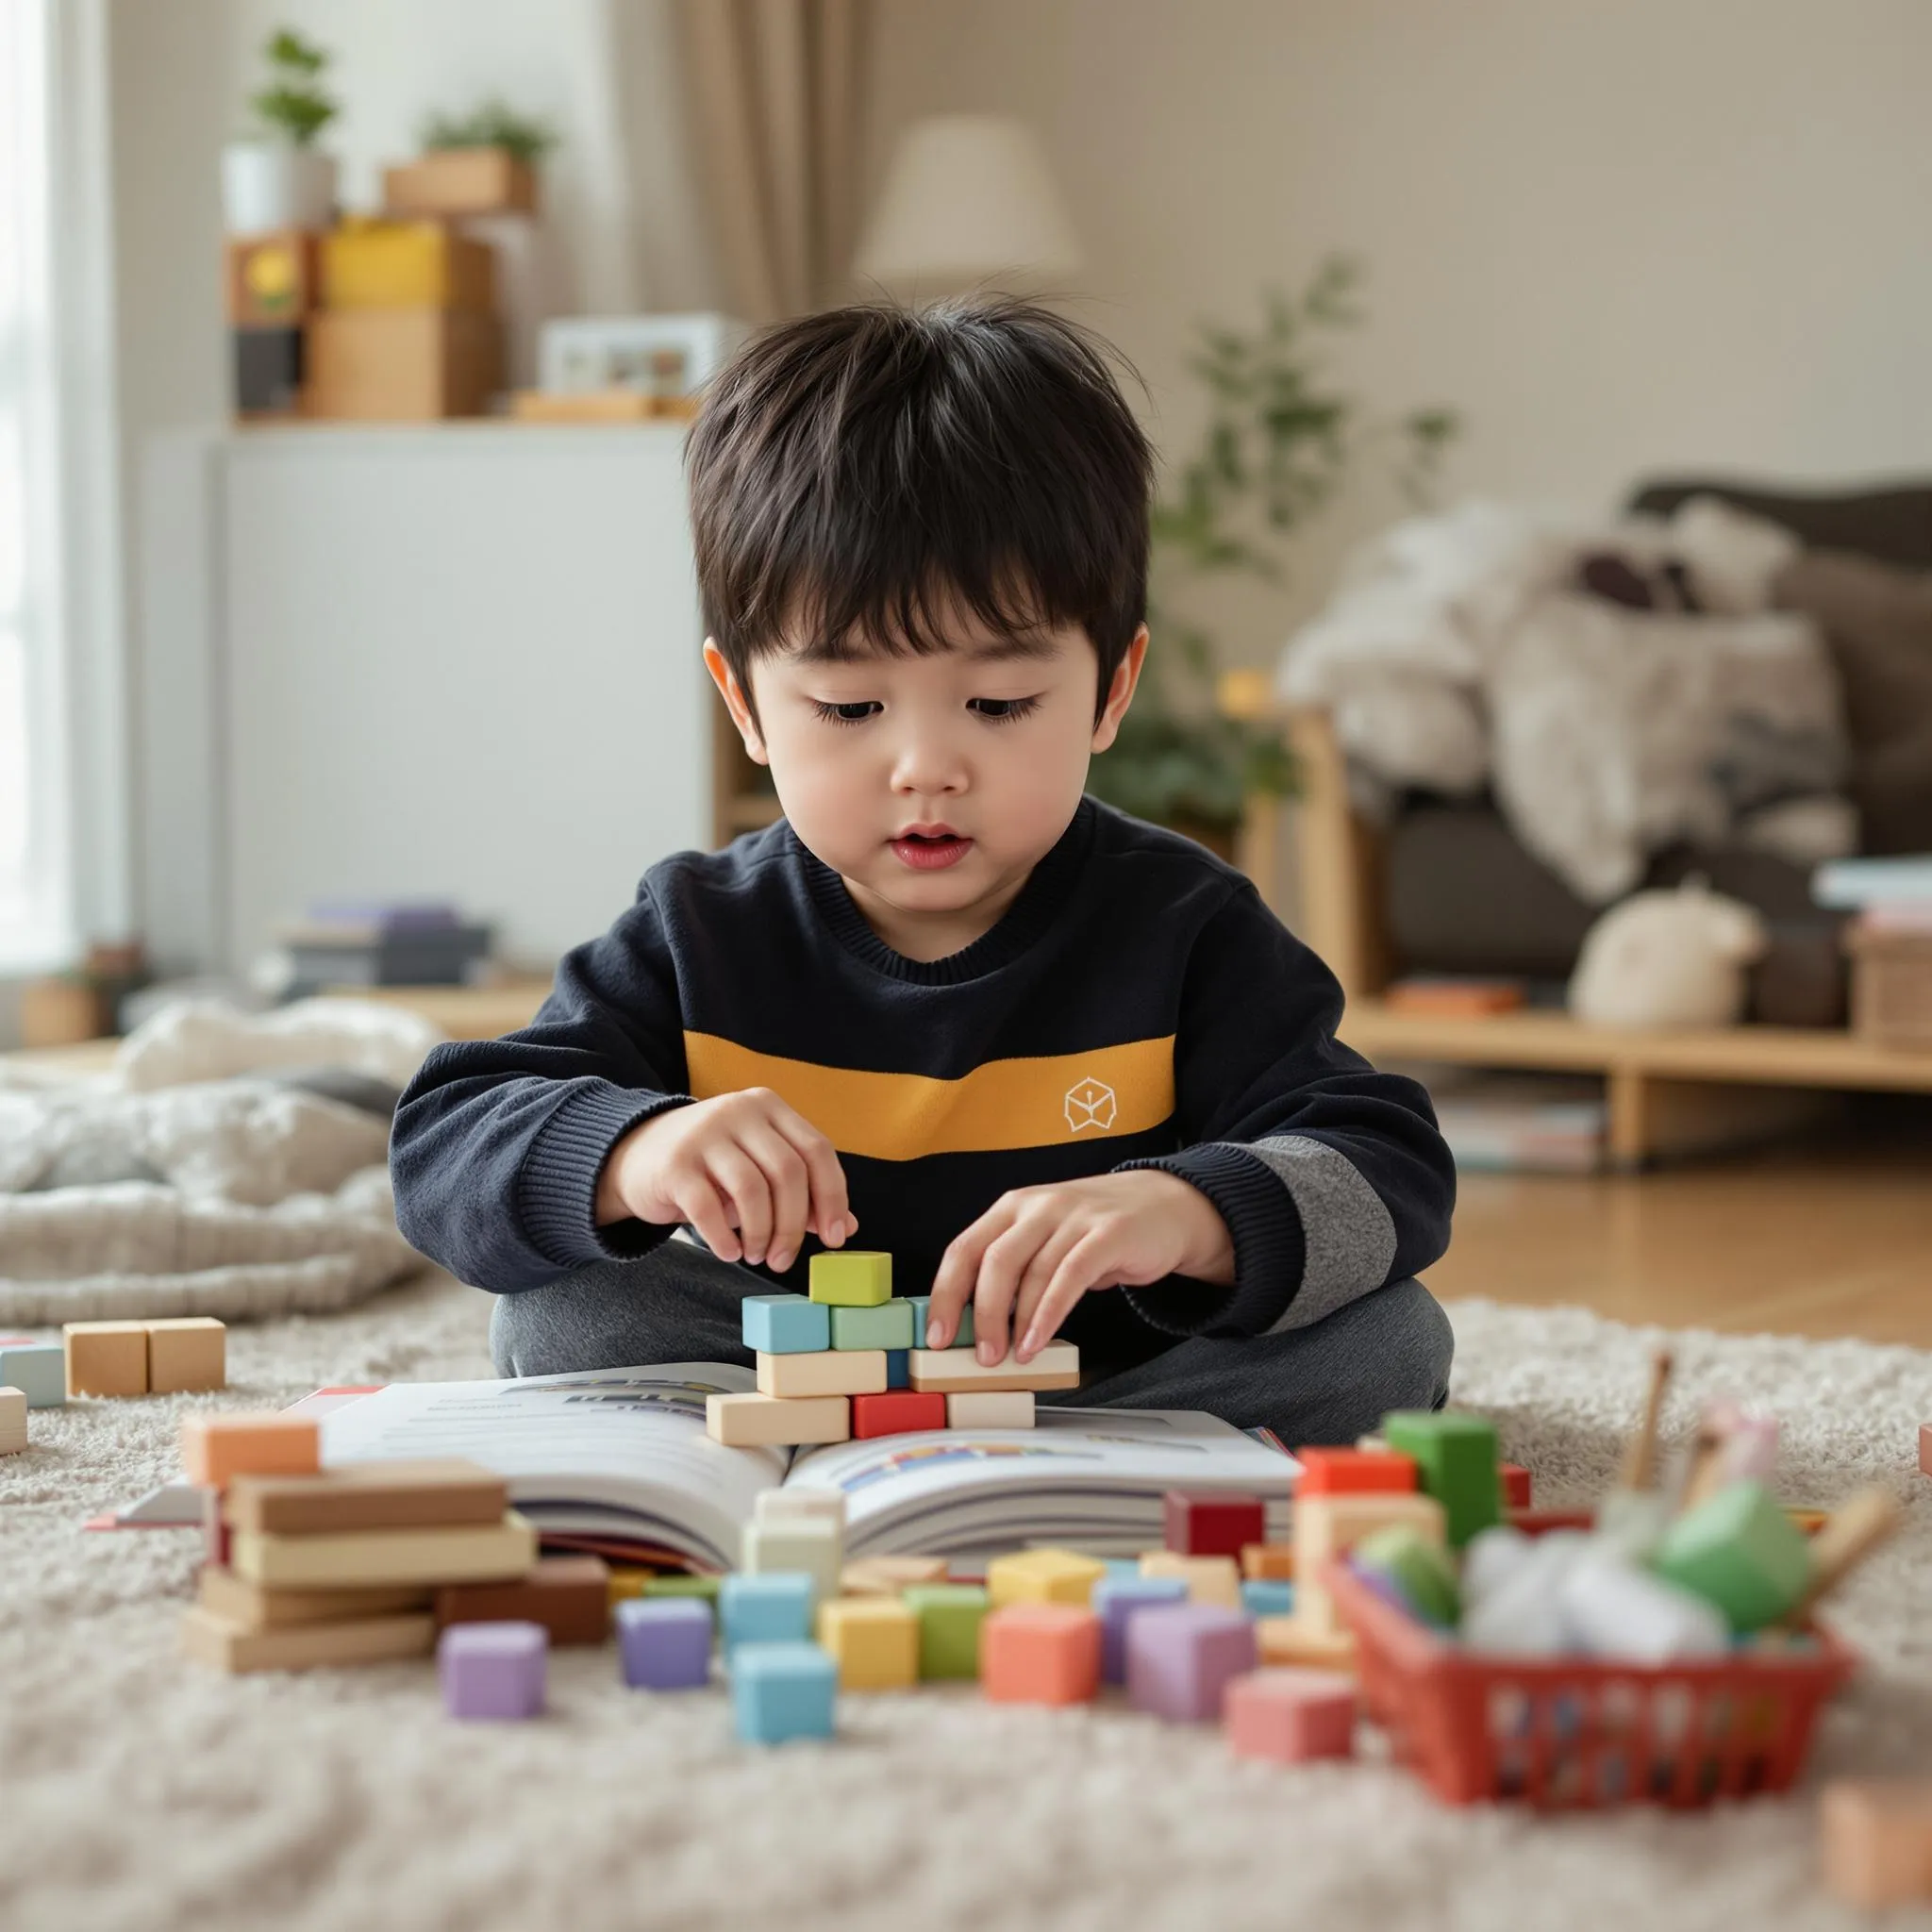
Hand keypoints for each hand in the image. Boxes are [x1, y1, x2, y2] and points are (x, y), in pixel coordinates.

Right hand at [595, 1087, 854, 1272]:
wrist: (637, 1155)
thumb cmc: (711, 1168)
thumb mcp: (758, 1168)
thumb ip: (802, 1192)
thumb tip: (845, 1227)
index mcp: (768, 1108)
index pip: (817, 1150)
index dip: (832, 1197)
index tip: (833, 1238)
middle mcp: (739, 1111)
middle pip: (787, 1173)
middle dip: (792, 1226)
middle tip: (782, 1259)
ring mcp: (704, 1134)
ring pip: (752, 1190)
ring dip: (760, 1234)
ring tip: (755, 1255)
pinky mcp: (674, 1163)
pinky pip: (708, 1208)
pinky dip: (724, 1238)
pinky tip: (729, 1252)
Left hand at [925, 1170, 1234, 1365]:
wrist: (1166, 1206)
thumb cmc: (1096, 1232)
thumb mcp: (1046, 1240)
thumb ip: (1016, 1270)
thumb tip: (976, 1325)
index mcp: (1012, 1207)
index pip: (963, 1249)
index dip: (945, 1294)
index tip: (937, 1336)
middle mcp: (1038, 1206)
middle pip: (994, 1261)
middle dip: (982, 1314)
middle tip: (980, 1356)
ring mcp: (1073, 1216)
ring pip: (1032, 1272)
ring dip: (1017, 1322)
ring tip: (1011, 1358)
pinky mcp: (1108, 1234)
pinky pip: (1070, 1277)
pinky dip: (1049, 1314)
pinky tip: (1039, 1341)